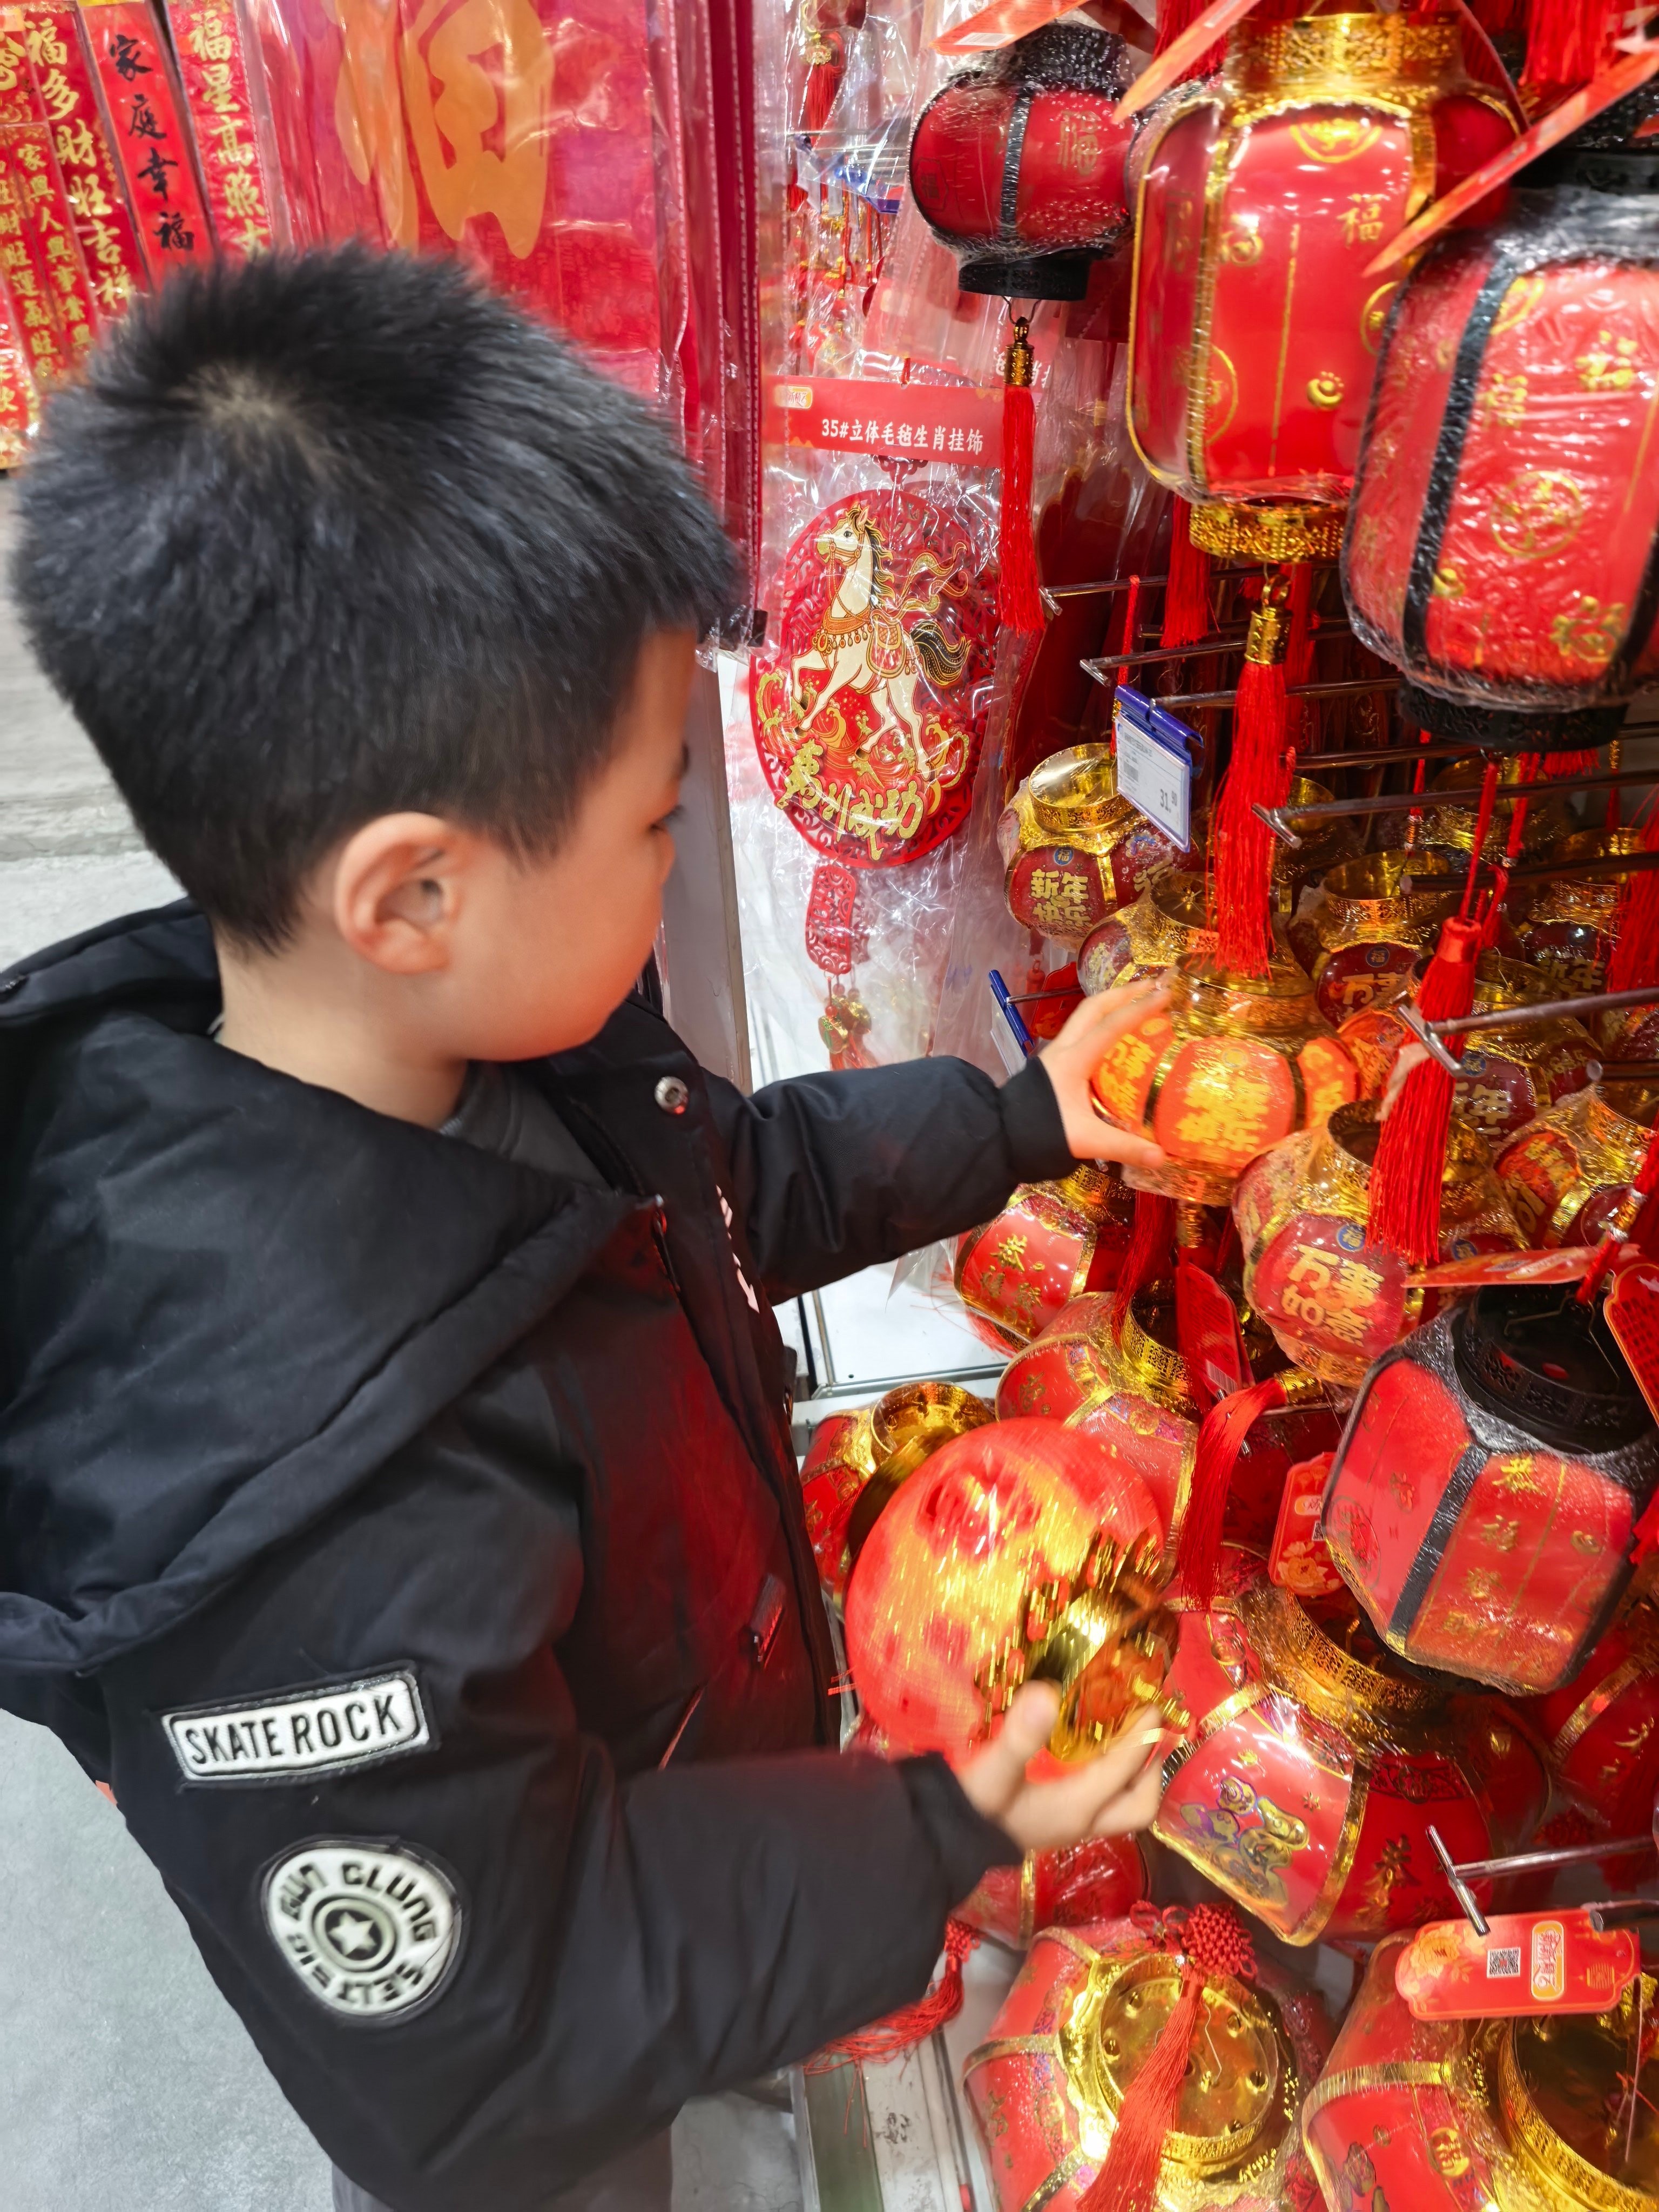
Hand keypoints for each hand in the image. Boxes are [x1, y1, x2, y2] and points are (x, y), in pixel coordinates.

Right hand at [957, 1682, 1167, 1853]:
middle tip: (1153, 1733)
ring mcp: (1068, 1826)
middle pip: (1138, 1805)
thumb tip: (1048, 1693)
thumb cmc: (970, 1805)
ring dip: (1134, 1777)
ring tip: (1132, 1742)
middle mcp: (1080, 1821)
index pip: (1123, 1770)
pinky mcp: (1053, 1821)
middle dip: (1152, 1770)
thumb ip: (1019, 1736)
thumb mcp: (992, 1769)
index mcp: (1075, 1807)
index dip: (1142, 1738)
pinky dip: (1111, 1780)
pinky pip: (1100, 1804)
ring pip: (1120, 1808)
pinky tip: (1094, 1757)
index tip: (1153, 1707)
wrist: (942, 1841)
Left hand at [1037, 976, 1170, 1175]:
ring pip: (1084, 1017)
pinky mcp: (1053, 1064)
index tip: (1166, 994)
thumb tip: (1162, 1157)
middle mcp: (1064, 1048)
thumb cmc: (1038, 1133)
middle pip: (1094, 1007)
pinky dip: (1101, 1024)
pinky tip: (1115, 1037)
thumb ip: (1124, 1147)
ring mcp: (1056, 1054)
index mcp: (1073, 1060)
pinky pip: (1081, 1033)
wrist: (998, 1137)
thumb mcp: (1084, 1141)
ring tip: (1137, 1003)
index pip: (1111, 1026)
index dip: (1141, 1008)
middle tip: (1153, 986)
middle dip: (1125, 993)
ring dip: (1111, 1005)